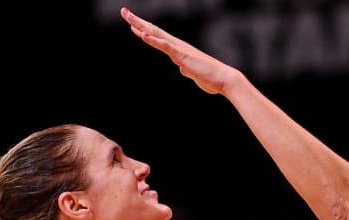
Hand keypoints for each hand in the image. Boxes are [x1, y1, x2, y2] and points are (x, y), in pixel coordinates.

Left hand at [121, 7, 238, 95]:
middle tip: (124, 11)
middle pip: (153, 31)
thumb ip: (186, 69)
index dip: (144, 29)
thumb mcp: (193, 73)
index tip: (133, 24)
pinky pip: (165, 46)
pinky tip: (143, 35)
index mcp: (179, 49)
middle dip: (138, 22)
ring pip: (156, 34)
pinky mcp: (182, 56)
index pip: (158, 37)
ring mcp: (179, 49)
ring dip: (141, 25)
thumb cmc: (211, 77)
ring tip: (128, 17)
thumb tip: (182, 68)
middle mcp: (178, 45)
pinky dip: (153, 40)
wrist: (224, 79)